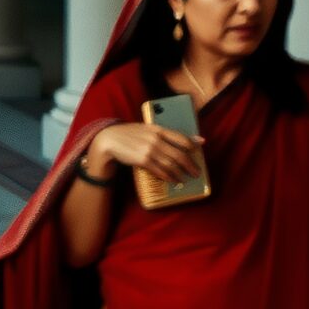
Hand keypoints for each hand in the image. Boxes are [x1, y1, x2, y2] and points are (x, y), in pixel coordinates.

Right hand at [88, 122, 204, 183]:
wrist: (109, 139)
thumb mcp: (148, 129)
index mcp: (158, 129)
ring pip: (171, 165)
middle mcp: (155, 139)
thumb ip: (167, 134)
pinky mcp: (143, 160)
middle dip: (190, 165)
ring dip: (181, 174)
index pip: (181, 138)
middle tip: (196, 172)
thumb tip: (194, 139)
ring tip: (186, 178)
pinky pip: (160, 171)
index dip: (192, 146)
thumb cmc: (130, 134)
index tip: (199, 151)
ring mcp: (149, 150)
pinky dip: (169, 177)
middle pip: (179, 155)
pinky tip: (173, 180)